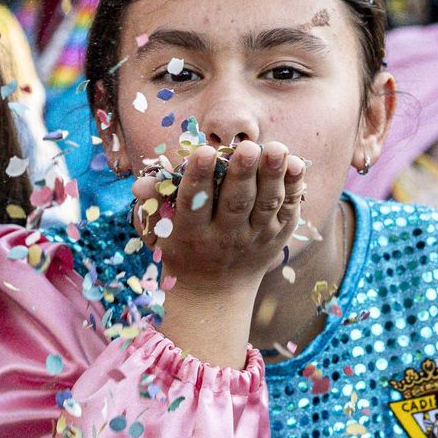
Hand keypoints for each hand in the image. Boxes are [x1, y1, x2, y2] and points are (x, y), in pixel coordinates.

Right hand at [131, 139, 305, 291]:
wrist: (214, 290)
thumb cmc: (181, 244)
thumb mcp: (160, 229)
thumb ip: (152, 203)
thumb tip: (140, 184)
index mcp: (191, 231)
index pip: (194, 202)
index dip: (198, 176)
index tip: (203, 150)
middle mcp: (225, 236)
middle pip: (236, 203)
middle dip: (242, 174)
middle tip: (248, 147)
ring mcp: (254, 237)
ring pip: (265, 205)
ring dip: (273, 176)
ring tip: (277, 148)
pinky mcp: (277, 236)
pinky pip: (288, 210)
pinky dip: (294, 189)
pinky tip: (297, 165)